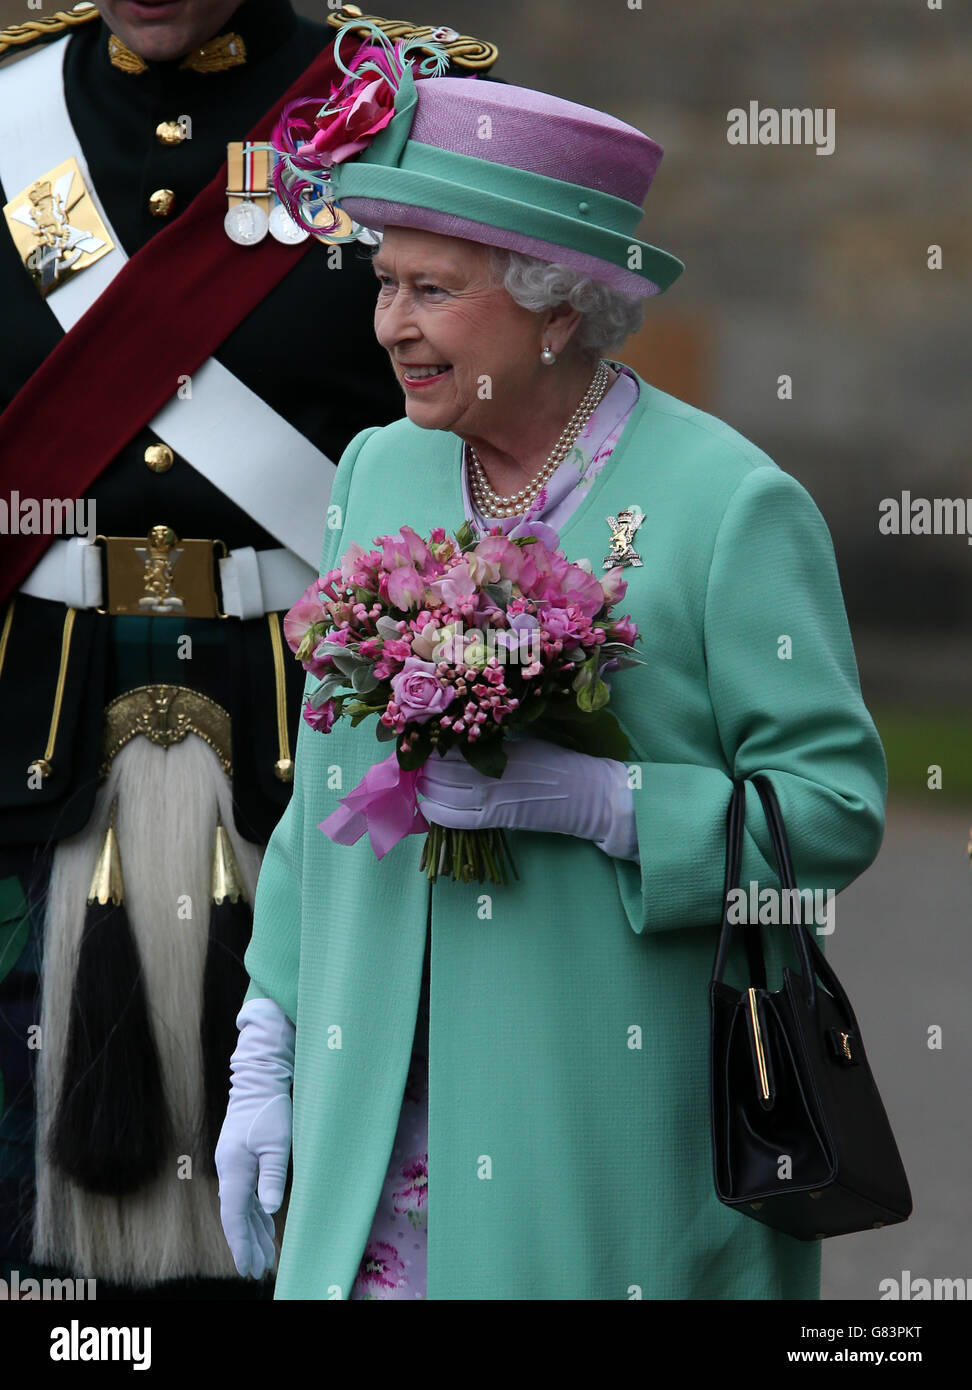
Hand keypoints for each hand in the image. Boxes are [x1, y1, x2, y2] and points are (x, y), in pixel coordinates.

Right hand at [215, 997, 294, 1277]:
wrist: (258, 1080)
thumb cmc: (270, 1109)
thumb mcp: (277, 1142)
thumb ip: (273, 1175)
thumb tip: (269, 1208)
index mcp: (234, 1170)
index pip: (234, 1216)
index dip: (241, 1243)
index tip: (247, 1267)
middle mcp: (229, 1171)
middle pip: (236, 1216)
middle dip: (247, 1243)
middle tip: (258, 1270)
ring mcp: (233, 1165)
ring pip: (241, 1206)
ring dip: (252, 1230)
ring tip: (263, 1256)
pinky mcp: (240, 1159)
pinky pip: (246, 1193)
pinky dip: (255, 1212)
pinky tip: (264, 1223)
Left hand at [416, 738, 638, 860]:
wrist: (587, 795)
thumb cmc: (559, 763)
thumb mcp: (525, 743)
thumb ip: (494, 743)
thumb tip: (461, 739)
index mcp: (499, 749)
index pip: (450, 747)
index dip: (431, 746)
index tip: (425, 742)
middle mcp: (491, 773)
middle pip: (439, 771)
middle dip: (424, 768)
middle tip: (420, 764)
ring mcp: (492, 799)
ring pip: (442, 794)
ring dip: (427, 789)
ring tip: (424, 783)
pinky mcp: (497, 821)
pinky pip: (456, 819)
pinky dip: (437, 813)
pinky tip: (431, 807)